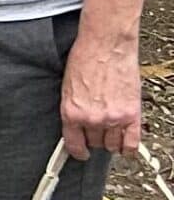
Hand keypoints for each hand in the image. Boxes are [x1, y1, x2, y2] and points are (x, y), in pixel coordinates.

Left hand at [59, 27, 141, 158]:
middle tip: (96, 129)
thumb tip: (75, 126)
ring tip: (109, 130)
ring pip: (112, 145)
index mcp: (71, 111)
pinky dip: (128, 147)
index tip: (80, 153)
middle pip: (94, 143)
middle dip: (94, 138)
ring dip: (110, 140)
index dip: (77, 151)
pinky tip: (125, 143)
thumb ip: (73, 109)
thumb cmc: (85, 59)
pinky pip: (132, 143)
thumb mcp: (67, 87)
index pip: (73, 144)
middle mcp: (92, 118)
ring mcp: (113, 118)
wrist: (106, 46)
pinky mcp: (131, 115)